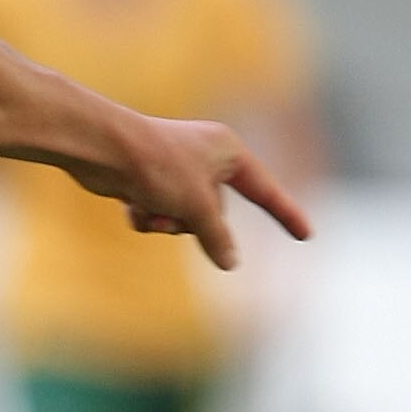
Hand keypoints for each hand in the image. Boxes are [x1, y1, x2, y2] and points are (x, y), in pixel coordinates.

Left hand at [118, 116, 312, 270]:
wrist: (104, 149)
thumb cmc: (157, 166)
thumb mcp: (197, 206)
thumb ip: (218, 237)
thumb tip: (230, 262)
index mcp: (228, 151)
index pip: (265, 191)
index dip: (286, 214)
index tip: (306, 235)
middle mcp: (205, 158)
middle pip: (214, 214)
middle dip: (192, 222)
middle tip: (172, 211)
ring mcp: (175, 170)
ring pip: (182, 219)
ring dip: (165, 222)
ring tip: (149, 204)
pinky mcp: (148, 180)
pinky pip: (157, 214)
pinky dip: (144, 215)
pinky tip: (129, 201)